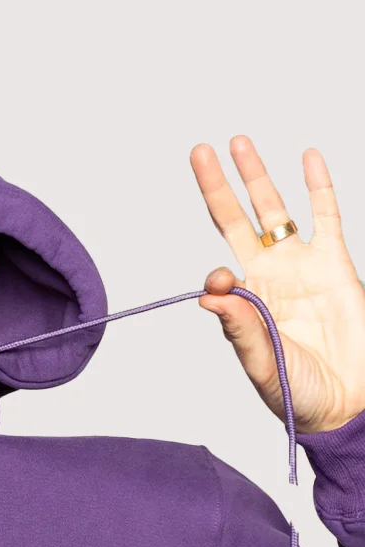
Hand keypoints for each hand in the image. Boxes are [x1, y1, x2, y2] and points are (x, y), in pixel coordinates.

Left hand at [191, 135, 364, 434]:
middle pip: (236, 220)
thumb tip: (210, 295)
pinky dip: (318, 186)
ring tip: (238, 143)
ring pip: (275, 210)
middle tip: (199, 151)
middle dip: (217, 186)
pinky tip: (307, 157)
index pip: (220, 270)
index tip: (224, 284)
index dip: (218, 273)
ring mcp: (301, 265)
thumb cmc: (298, 392)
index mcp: (244, 301)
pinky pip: (327, 216)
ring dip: (257, 176)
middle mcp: (268, 275)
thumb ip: (240, 330)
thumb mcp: (264, 365)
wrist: (348, 403)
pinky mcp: (336, 263)